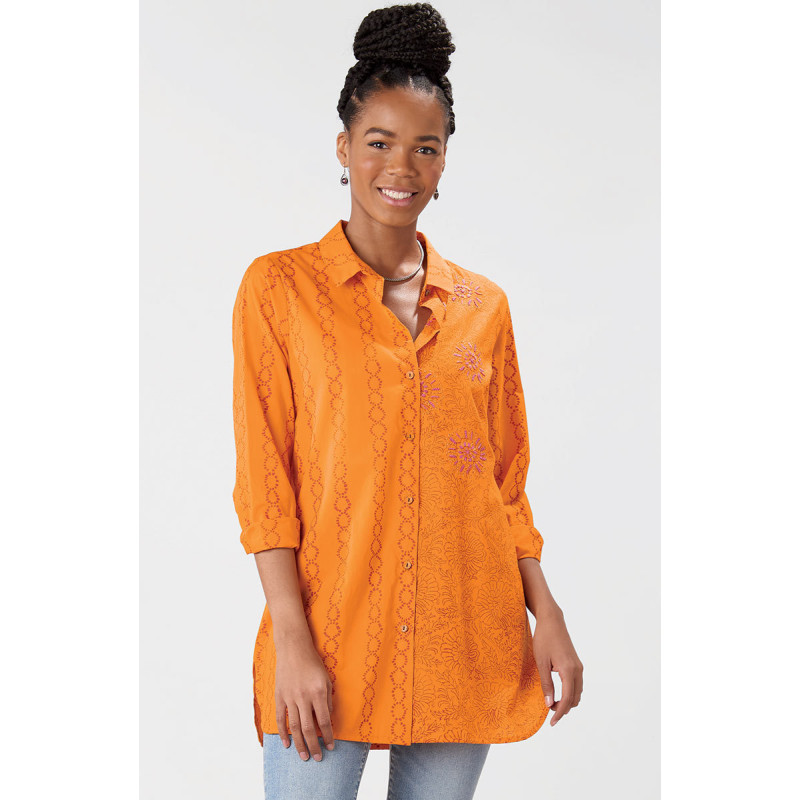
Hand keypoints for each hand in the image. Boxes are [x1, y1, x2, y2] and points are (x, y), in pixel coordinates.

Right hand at [274, 636, 335, 759]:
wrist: (293, 648)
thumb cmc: (313, 663)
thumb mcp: (326, 679)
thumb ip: (327, 701)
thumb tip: (327, 721)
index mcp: (318, 692)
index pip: (324, 721)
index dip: (328, 736)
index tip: (331, 747)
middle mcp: (304, 696)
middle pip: (309, 728)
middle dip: (314, 745)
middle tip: (318, 758)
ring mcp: (290, 697)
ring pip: (294, 727)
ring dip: (299, 744)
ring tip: (304, 756)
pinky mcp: (279, 696)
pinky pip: (281, 719)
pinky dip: (283, 733)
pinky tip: (287, 744)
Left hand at [532, 608, 583, 725]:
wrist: (552, 621)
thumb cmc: (544, 639)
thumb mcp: (541, 662)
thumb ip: (546, 684)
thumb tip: (549, 704)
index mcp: (568, 670)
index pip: (567, 699)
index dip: (559, 712)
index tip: (551, 722)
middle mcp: (577, 670)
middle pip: (574, 699)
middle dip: (563, 708)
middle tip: (548, 711)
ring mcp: (579, 666)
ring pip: (577, 692)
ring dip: (567, 701)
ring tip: (551, 703)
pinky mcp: (577, 664)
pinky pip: (577, 684)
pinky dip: (569, 693)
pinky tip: (558, 693)